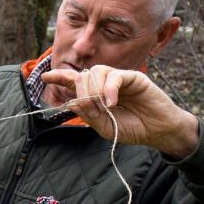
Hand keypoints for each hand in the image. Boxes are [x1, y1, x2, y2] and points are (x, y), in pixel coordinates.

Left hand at [41, 66, 199, 158]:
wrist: (158, 131)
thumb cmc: (132, 128)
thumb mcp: (105, 127)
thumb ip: (89, 115)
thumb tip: (72, 103)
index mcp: (95, 94)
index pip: (74, 81)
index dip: (60, 77)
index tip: (45, 76)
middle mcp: (104, 83)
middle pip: (82, 76)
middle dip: (82, 92)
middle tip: (92, 107)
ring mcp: (118, 78)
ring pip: (96, 72)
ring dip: (94, 89)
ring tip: (104, 106)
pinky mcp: (133, 77)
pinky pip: (114, 76)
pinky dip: (109, 89)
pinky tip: (111, 102)